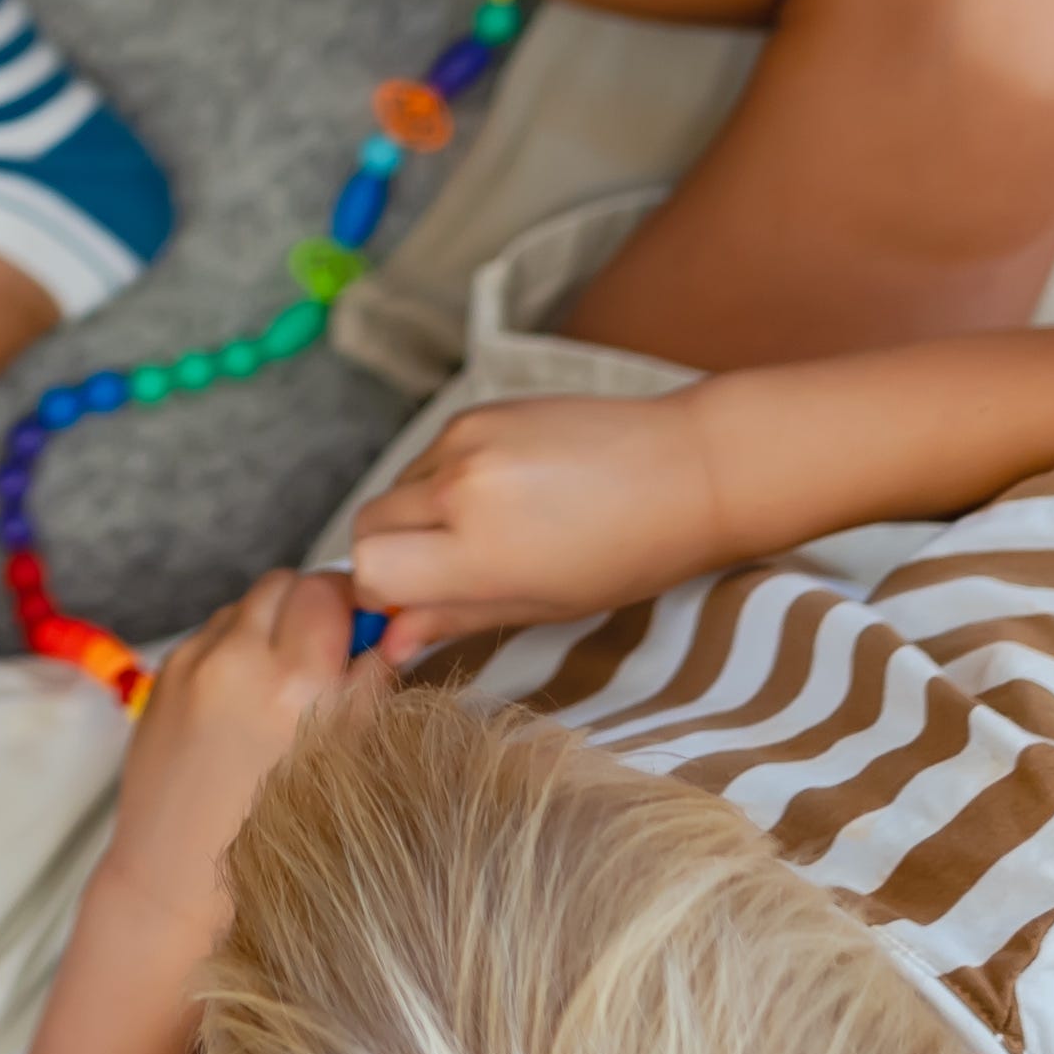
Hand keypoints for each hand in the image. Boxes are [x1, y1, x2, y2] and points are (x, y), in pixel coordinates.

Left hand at [82, 563, 372, 895]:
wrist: (176, 881)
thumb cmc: (270, 840)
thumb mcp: (343, 762)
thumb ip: (368, 689)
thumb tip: (387, 638)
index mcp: (294, 685)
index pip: (329, 589)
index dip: (354, 604)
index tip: (367, 629)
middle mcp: (236, 661)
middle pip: (285, 583)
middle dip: (312, 608)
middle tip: (329, 653)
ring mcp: (191, 663)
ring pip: (245, 604)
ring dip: (271, 627)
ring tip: (284, 685)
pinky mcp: (163, 675)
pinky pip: (211, 634)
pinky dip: (235, 650)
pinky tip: (245, 701)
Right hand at [342, 391, 744, 659]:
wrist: (687, 470)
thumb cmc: (629, 554)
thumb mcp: (543, 606)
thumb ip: (455, 618)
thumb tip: (391, 642)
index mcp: (478, 548)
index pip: (368, 569)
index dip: (382, 595)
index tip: (412, 604)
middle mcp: (458, 486)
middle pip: (366, 524)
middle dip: (389, 555)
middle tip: (443, 573)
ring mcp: (464, 440)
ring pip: (395, 488)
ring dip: (417, 517)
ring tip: (489, 529)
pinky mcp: (475, 411)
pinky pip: (427, 457)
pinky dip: (443, 482)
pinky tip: (504, 493)